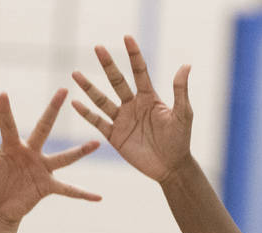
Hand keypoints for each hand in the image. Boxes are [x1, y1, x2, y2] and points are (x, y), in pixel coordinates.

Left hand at [0, 89, 99, 224]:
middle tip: (63, 90)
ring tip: (97, 143)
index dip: (5, 111)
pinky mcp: (47, 186)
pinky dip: (83, 194)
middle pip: (44, 128)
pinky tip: (98, 197)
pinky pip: (68, 190)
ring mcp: (41, 169)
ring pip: (64, 157)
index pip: (8, 125)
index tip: (3, 94)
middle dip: (53, 109)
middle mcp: (30, 152)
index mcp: (11, 146)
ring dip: (80, 151)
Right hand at [72, 35, 191, 182]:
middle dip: (108, 65)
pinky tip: (75, 103)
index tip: (127, 37)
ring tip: (75, 74)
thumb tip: (185, 65)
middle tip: (98, 48)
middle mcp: (133, 105)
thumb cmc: (180, 139)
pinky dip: (86, 114)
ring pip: (102, 100)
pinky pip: (98, 122)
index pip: (139, 71)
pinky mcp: (115, 136)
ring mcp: (122, 120)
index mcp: (149, 98)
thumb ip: (181, 91)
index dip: (134, 55)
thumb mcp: (183, 114)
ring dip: (89, 88)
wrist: (171, 167)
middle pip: (117, 81)